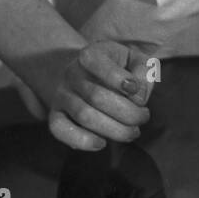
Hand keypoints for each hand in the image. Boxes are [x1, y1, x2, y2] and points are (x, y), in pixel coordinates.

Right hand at [38, 41, 156, 151]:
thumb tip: (138, 97)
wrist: (86, 74)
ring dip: (114, 129)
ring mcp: (61, 94)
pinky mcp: (55, 114)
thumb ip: (143, 70)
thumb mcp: (135, 59)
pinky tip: (102, 143)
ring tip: (133, 132)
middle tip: (143, 117)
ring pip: (84, 116)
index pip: (98, 63)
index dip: (119, 78)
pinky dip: (82, 141)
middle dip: (127, 112)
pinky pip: (60, 130)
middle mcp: (72, 73)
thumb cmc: (119, 67)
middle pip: (97, 96)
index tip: (135, 88)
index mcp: (91, 54)